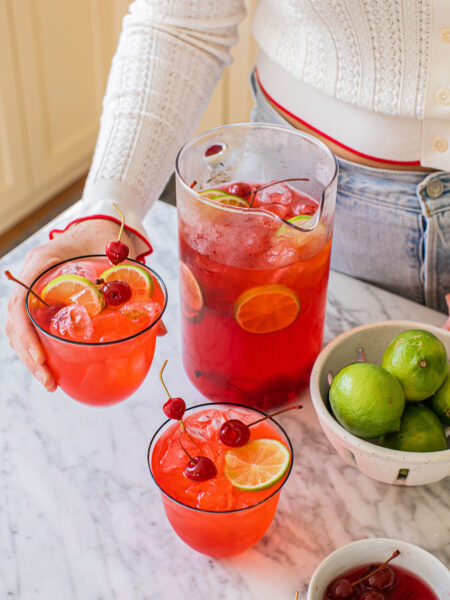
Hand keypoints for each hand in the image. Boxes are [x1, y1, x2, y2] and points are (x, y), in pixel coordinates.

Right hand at [5, 219, 134, 390]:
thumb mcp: (123, 259)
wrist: (103, 221)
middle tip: (50, 381)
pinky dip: (38, 344)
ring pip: (19, 325)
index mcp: (43, 262)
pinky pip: (31, 322)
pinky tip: (53, 365)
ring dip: (30, 355)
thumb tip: (161, 331)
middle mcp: (32, 274)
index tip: (42, 359)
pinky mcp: (43, 295)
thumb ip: (140, 288)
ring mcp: (34, 285)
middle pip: (16, 320)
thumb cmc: (109, 235)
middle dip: (28, 354)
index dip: (26, 333)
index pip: (20, 301)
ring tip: (51, 382)